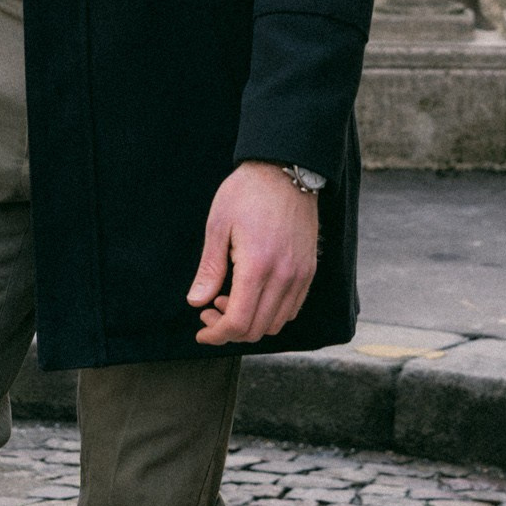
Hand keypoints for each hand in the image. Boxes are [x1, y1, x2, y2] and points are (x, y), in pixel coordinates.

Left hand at [187, 162, 318, 346]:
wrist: (285, 170)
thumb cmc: (247, 193)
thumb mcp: (218, 226)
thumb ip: (209, 269)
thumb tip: (196, 302)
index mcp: (257, 266)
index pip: (238, 323)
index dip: (216, 335)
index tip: (201, 331)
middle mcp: (284, 277)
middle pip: (257, 330)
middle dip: (229, 330)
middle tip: (210, 312)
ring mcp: (300, 275)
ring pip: (276, 324)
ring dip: (250, 322)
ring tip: (230, 300)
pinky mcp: (308, 270)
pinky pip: (292, 309)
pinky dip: (271, 313)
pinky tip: (253, 295)